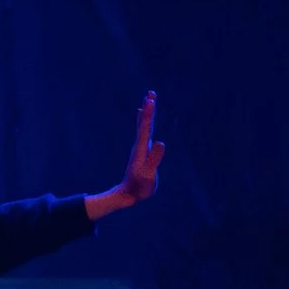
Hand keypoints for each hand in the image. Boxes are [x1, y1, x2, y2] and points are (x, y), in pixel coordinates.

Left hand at [85, 91, 164, 221]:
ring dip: (146, 113)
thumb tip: (160, 142)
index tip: (150, 100)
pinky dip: (144, 124)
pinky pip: (143, 133)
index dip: (149, 114)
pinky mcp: (142, 153)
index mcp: (141, 149)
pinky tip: (144, 120)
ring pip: (143, 127)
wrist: (128, 195)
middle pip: (144, 124)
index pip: (145, 128)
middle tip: (150, 93)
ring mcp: (140, 149)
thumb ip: (154, 159)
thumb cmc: (139, 187)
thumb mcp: (148, 175)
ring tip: (148, 101)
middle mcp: (139, 146)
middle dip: (148, 108)